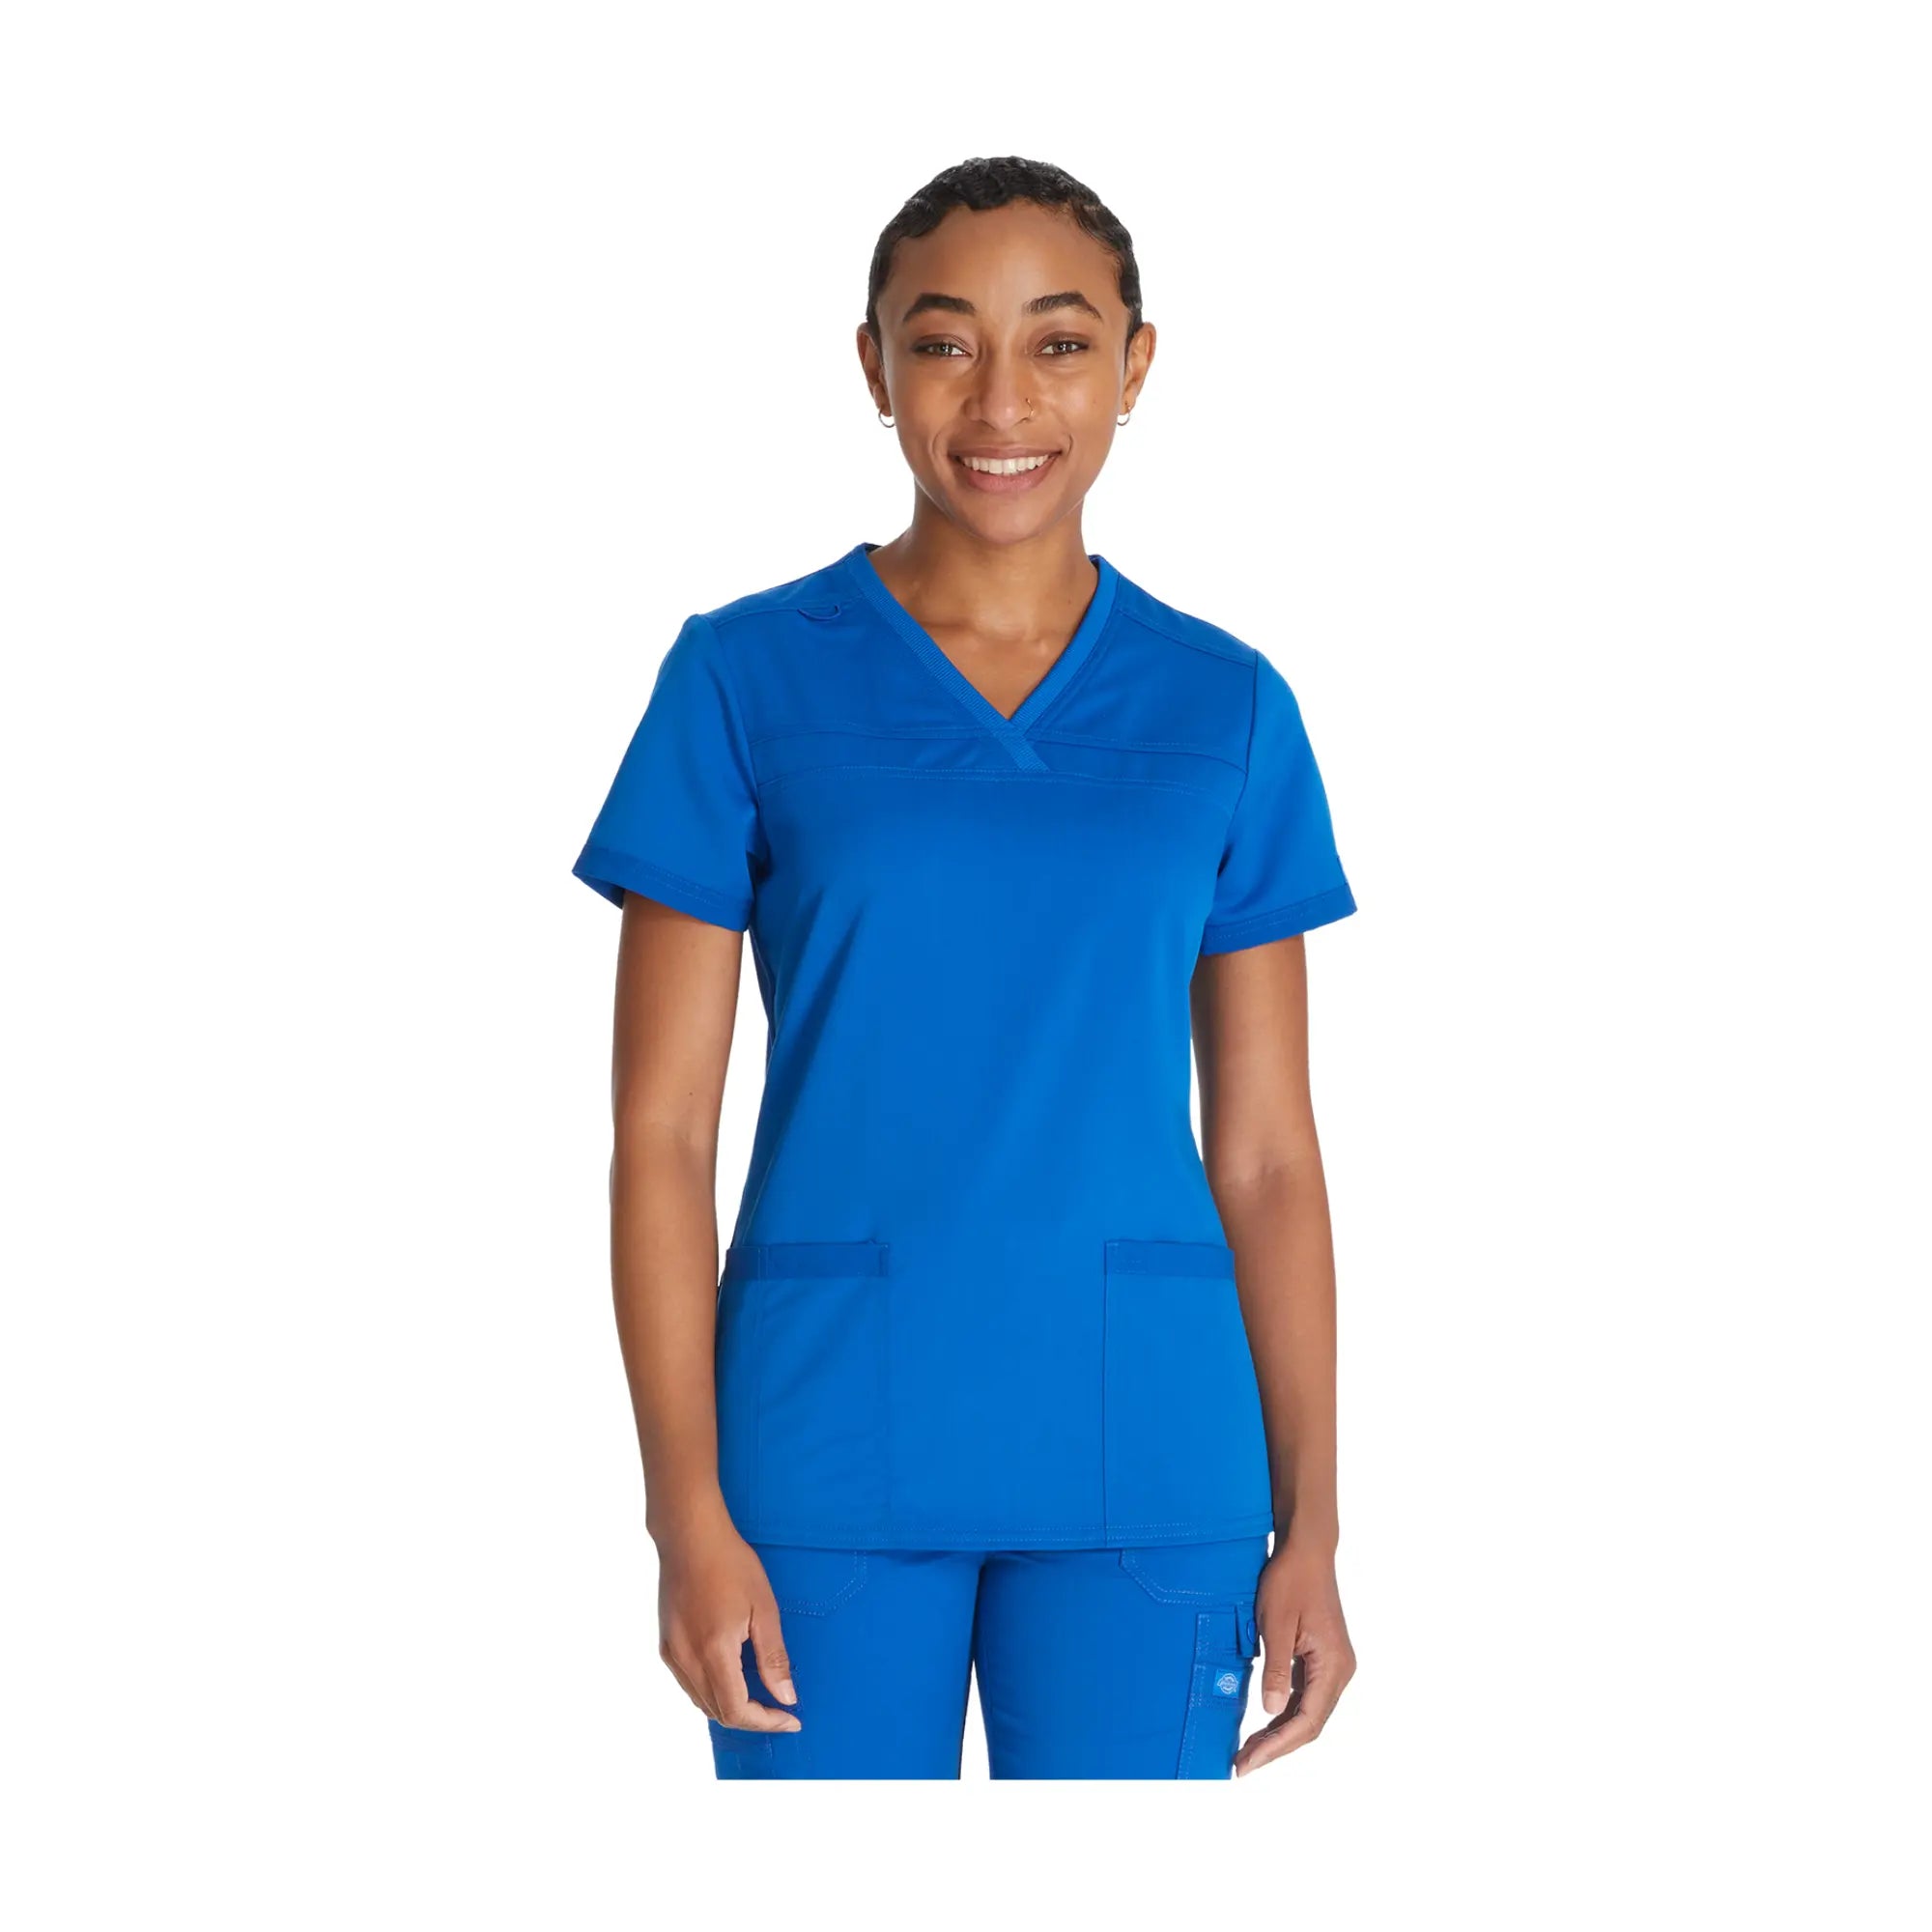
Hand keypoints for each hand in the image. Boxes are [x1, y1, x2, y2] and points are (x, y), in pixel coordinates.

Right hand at [655, 1513, 801, 1733]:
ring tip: (759, 1694)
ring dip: (731, 1707)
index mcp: (714, 1653)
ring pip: (702, 1702)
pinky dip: (712, 1691)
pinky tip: (731, 1675)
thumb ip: (773, 1658)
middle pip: (718, 1713)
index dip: (766, 1722)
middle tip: (780, 1706)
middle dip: (752, 1718)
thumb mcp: (764, 1609)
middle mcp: (687, 1661)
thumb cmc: (731, 1565)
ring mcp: (672, 1654)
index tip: (791, 1718)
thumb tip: (786, 1697)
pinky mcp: (666, 1646)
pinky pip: (689, 1684)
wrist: (690, 1537)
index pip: (737, 1711)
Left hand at [1234, 1531, 1355, 1775]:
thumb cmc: (1290, 1580)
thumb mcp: (1276, 1624)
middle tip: (1241, 1764)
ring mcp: (1333, 1665)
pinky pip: (1305, 1695)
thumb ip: (1276, 1670)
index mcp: (1334, 1666)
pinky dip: (1284, 1713)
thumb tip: (1272, 1712)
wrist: (1306, 1548)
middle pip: (1309, 1723)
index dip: (1276, 1747)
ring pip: (1308, 1712)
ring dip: (1279, 1733)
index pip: (1307, 1722)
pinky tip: (1263, 1722)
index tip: (1248, 1763)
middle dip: (1276, 1747)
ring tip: (1247, 1750)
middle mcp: (1340, 1671)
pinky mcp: (1322, 1658)